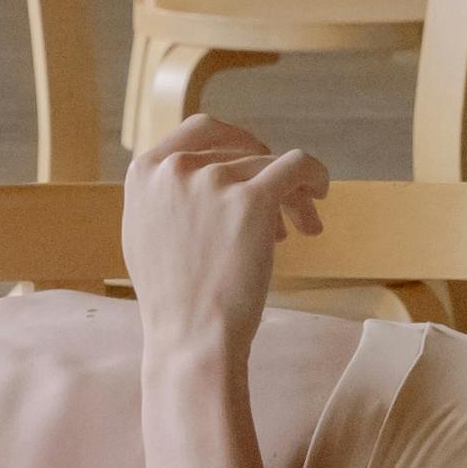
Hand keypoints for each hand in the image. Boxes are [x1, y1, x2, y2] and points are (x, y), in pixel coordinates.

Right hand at [120, 116, 326, 350]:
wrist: (190, 337)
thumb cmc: (173, 299)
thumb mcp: (145, 232)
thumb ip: (164, 194)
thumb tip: (195, 168)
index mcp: (145, 172)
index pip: (200, 130)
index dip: (236, 141)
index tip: (255, 158)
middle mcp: (176, 168)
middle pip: (241, 151)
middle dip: (264, 175)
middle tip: (282, 204)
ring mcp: (213, 180)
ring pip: (270, 165)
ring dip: (290, 195)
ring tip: (300, 228)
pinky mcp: (251, 199)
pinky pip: (297, 166)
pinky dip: (314, 174)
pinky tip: (320, 191)